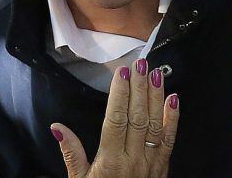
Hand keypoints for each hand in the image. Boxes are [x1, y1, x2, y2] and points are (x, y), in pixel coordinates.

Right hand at [51, 58, 179, 177]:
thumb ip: (71, 152)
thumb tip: (57, 127)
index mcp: (109, 162)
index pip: (116, 120)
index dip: (119, 95)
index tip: (121, 74)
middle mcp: (132, 160)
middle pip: (137, 117)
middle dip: (139, 88)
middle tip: (139, 64)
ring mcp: (150, 163)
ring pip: (155, 124)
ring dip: (156, 96)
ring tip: (155, 74)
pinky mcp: (162, 167)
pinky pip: (169, 140)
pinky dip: (173, 118)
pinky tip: (174, 99)